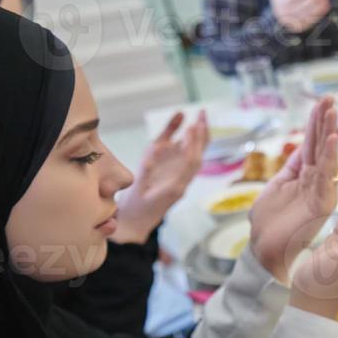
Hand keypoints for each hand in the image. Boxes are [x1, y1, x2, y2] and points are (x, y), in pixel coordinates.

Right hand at [114, 111, 208, 243]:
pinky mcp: (173, 174)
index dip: (193, 144)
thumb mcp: (137, 189)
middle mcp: (181, 180)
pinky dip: (184, 140)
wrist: (136, 222)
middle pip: (196, 154)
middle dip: (201, 135)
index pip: (190, 162)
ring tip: (200, 117)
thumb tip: (154, 150)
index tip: (194, 127)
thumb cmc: (135, 209)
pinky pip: (182, 155)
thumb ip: (145, 172)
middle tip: (203, 114)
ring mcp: (178, 176)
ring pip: (192, 154)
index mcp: (176, 186)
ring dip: (197, 136)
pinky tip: (185, 126)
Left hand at [248, 97, 337, 283]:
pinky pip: (325, 175)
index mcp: (301, 176)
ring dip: (329, 132)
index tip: (323, 101)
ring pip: (325, 156)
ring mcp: (317, 192)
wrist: (266, 255)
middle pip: (320, 145)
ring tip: (333, 111)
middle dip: (325, 120)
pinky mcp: (318, 204)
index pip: (310, 144)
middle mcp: (313, 181)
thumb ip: (288, 170)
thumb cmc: (269, 228)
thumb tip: (298, 150)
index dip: (316, 122)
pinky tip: (332, 138)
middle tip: (331, 97)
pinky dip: (328, 155)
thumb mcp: (274, 190)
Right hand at [269, 0, 330, 33]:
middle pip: (302, 6)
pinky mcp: (305, 23)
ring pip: (309, 12)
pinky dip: (321, 9)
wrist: (281, 20)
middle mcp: (289, 13)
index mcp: (281, 4)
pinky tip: (326, 0)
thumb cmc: (280, 0)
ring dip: (318, 3)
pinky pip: (315, 17)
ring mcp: (297, 19)